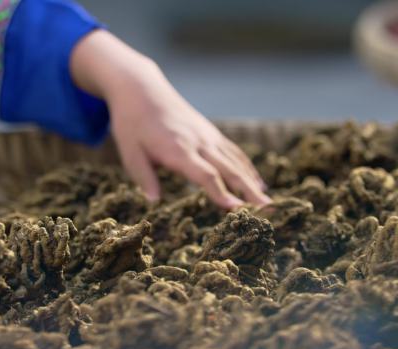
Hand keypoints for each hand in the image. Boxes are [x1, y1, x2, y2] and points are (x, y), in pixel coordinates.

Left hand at [71, 30, 269, 208]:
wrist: (142, 89)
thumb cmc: (132, 123)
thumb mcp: (129, 151)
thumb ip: (143, 176)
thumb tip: (153, 201)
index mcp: (178, 149)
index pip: (204, 174)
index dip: (220, 192)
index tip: (236, 208)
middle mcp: (198, 142)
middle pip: (229, 169)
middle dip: (249, 191)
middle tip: (268, 209)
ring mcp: (207, 136)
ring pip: (235, 161)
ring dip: (253, 183)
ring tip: (269, 203)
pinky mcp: (210, 133)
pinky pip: (233, 152)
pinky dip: (247, 168)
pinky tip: (257, 183)